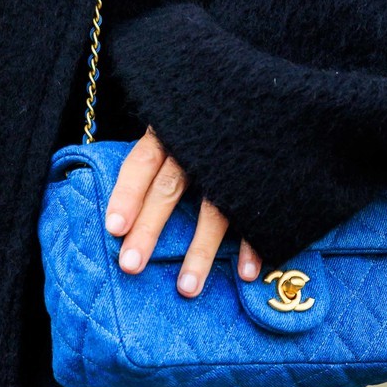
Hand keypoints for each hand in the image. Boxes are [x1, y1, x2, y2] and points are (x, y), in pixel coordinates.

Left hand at [102, 128, 259, 298]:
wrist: (273, 97)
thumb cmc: (214, 114)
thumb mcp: (181, 118)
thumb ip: (159, 151)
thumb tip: (128, 196)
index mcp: (173, 130)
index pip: (142, 162)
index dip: (126, 194)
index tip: (112, 229)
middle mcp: (200, 145)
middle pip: (169, 188)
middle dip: (149, 229)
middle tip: (130, 266)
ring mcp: (235, 162)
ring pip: (213, 210)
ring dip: (200, 252)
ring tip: (187, 289)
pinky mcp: (266, 176)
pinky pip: (258, 213)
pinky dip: (253, 244)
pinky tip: (246, 272)